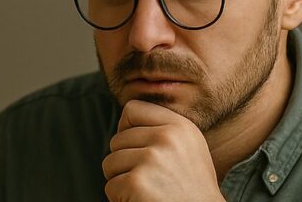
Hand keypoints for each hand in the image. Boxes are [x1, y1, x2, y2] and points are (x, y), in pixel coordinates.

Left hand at [102, 100, 225, 201]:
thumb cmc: (191, 190)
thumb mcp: (188, 149)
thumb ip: (162, 130)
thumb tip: (124, 122)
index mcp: (180, 126)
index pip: (132, 109)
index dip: (127, 129)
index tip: (138, 149)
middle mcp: (167, 137)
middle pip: (117, 140)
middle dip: (124, 162)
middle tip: (148, 180)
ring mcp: (152, 159)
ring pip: (110, 163)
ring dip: (121, 181)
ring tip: (146, 190)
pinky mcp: (137, 182)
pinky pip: (111, 186)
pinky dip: (121, 199)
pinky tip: (143, 201)